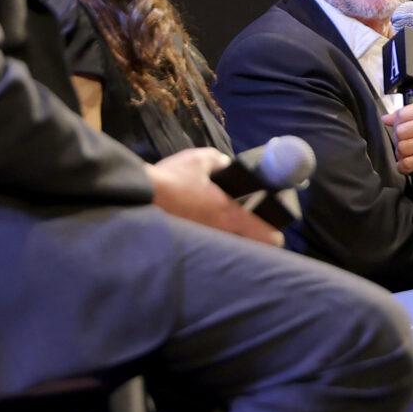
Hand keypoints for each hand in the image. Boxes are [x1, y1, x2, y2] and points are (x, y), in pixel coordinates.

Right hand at [148, 147, 282, 246]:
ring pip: (228, 250)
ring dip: (230, 242)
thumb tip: (226, 165)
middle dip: (251, 239)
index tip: (273, 228)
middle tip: (248, 227)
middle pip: (249, 248)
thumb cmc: (172, 179)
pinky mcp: (189, 246)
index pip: (268, 237)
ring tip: (223, 228)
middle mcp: (221, 234)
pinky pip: (209, 250)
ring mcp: (204, 243)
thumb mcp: (198, 161)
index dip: (274, 234)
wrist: (138, 197)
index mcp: (230, 214)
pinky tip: (202, 230)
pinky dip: (210, 245)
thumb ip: (219, 162)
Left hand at [383, 100, 412, 205]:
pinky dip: (405, 167)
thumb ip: (410, 118)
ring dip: (402, 156)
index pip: (403, 113)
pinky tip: (411, 165)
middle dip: (399, 142)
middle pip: (400, 131)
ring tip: (410, 156)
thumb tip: (387, 118)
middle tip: (408, 146)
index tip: (403, 131)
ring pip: (402, 147)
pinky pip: (408, 162)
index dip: (397, 124)